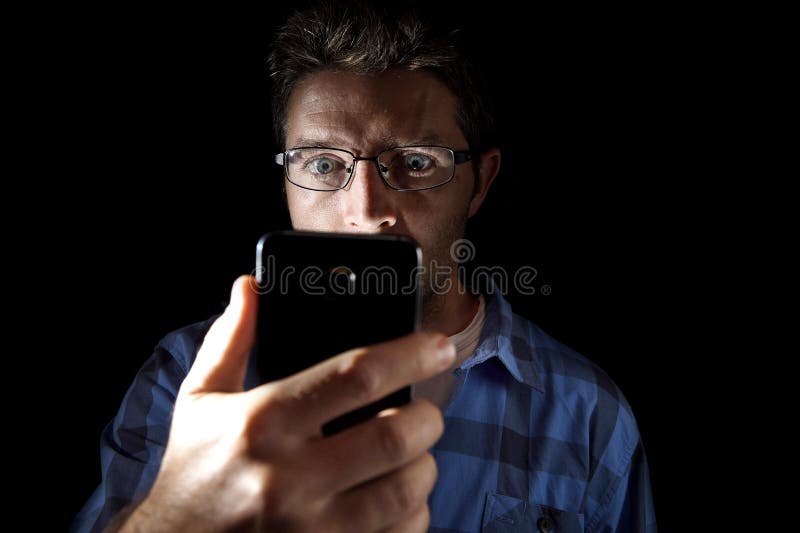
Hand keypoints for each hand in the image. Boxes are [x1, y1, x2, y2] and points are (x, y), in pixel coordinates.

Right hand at [120, 275, 454, 531]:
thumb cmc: (193, 471)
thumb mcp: (200, 400)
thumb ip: (231, 341)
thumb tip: (249, 286)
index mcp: (262, 422)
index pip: (356, 375)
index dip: (410, 353)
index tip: (439, 345)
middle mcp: (289, 478)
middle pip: (396, 436)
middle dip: (427, 417)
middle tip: (423, 410)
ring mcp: (311, 528)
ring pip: (406, 489)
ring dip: (424, 465)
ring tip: (411, 454)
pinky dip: (413, 513)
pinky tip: (395, 499)